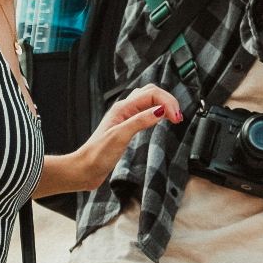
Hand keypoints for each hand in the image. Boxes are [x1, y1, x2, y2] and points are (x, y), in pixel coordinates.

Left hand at [69, 85, 183, 191]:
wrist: (85, 169)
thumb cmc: (97, 155)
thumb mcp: (120, 137)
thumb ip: (140, 121)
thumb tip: (160, 111)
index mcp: (122, 108)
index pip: (152, 94)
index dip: (167, 103)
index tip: (176, 118)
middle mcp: (124, 109)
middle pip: (151, 92)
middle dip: (168, 100)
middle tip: (178, 117)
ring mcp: (126, 117)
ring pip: (149, 100)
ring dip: (163, 104)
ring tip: (174, 116)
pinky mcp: (127, 126)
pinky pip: (145, 111)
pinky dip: (157, 111)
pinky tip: (161, 119)